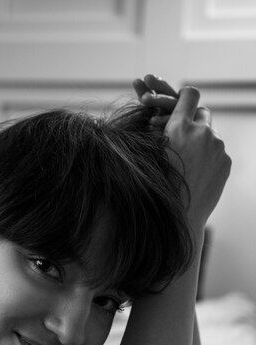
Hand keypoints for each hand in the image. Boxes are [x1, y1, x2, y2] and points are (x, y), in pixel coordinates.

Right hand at [133, 75, 231, 228]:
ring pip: (210, 135)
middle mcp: (202, 132)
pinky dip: (208, 158)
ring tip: (186, 164)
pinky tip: (196, 174)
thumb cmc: (159, 186)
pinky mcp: (226, 162)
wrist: (181, 216)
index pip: (189, 94)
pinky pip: (217, 152)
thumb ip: (162, 132)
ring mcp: (218, 147)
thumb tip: (165, 118)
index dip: (184, 97)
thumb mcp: (152, 153)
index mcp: (179, 128)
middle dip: (193, 121)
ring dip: (200, 142)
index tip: (180, 105)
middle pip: (202, 112)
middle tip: (181, 136)